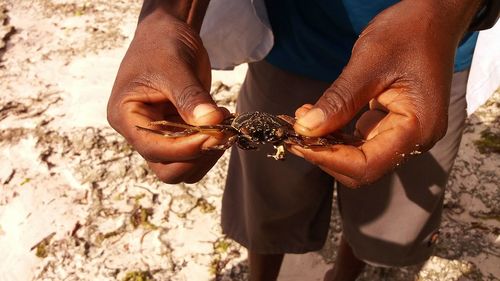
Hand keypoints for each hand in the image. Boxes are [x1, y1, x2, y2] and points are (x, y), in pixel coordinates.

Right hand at [107, 11, 227, 183]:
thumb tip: (214, 122)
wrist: (168, 33)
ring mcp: (160, 135)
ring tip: (225, 126)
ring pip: (183, 167)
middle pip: (167, 169)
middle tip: (222, 134)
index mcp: (126, 117)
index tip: (214, 135)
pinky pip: (195, 153)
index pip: (153, 149)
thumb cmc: (162, 44)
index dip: (185, 149)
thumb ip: (191, 97)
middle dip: (197, 157)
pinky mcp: (178, 132)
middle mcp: (140, 132)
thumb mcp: (175, 67)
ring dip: (208, 154)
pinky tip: (223, 123)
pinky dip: (212, 145)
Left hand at [289, 0, 481, 186]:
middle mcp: (415, 139)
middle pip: (362, 167)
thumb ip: (338, 101)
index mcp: (417, 128)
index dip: (329, 159)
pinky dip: (337, 133)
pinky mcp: (393, 125)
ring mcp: (405, 134)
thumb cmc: (408, 32)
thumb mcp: (368, 64)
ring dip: (328, 144)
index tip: (298, 142)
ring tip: (302, 120)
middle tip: (296, 132)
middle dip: (326, 154)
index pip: (367, 165)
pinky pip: (361, 140)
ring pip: (359, 157)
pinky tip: (318, 116)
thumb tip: (305, 129)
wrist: (432, 17)